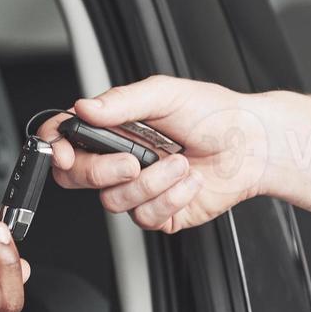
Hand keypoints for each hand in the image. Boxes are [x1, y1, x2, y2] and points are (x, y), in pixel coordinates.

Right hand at [47, 75, 272, 233]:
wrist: (254, 145)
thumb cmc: (216, 114)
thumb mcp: (166, 94)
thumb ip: (122, 101)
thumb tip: (84, 106)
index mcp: (115, 127)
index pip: (67, 138)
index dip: (56, 147)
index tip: (65, 152)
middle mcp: (121, 159)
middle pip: (78, 177)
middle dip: (101, 172)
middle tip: (131, 161)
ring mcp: (138, 188)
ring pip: (113, 201)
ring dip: (151, 183)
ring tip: (180, 162)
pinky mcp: (159, 213)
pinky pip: (145, 217)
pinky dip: (170, 198)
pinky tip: (188, 181)